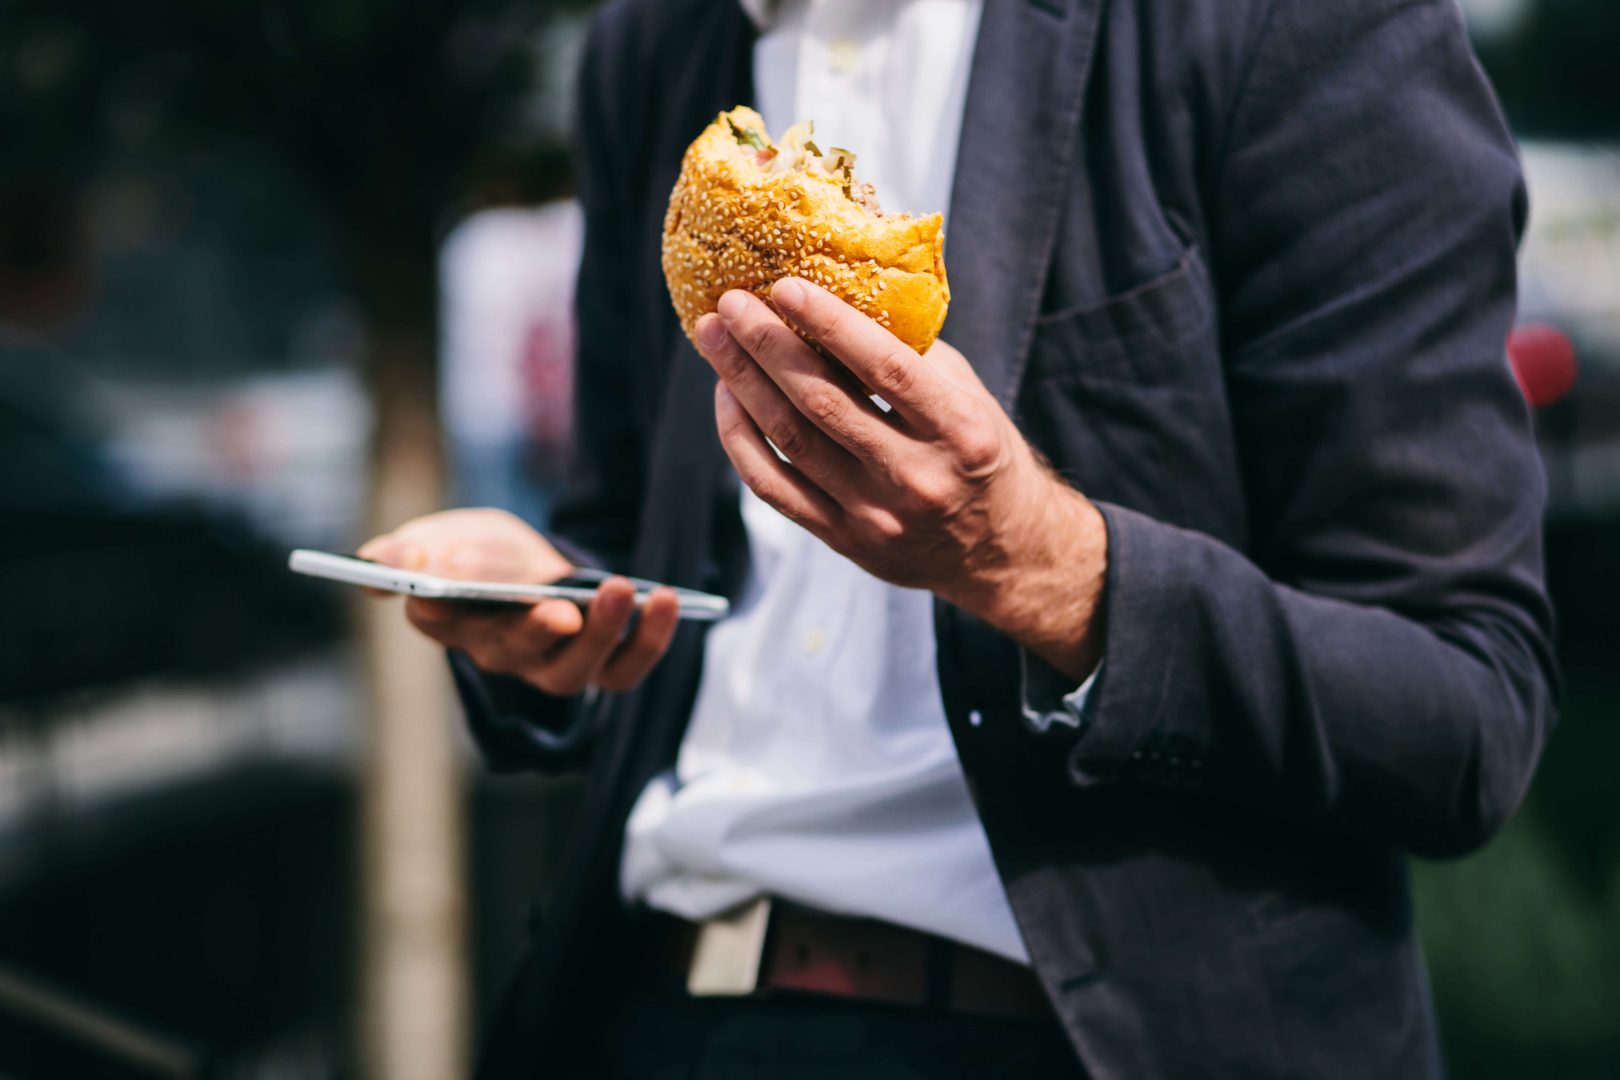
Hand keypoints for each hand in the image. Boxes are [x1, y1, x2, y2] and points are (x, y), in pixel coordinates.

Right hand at [358, 508, 680, 694]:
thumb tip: (384, 561)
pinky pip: (626, 669)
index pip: (437, 621)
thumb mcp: (446, 536)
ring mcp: (552, 666)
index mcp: (452, 622)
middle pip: (514, 652)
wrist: (538, 565)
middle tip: (562, 608)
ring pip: (574, 670)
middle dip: (537, 630)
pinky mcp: (601, 667)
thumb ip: (411, 549)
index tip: (439, 586)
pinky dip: (651, 639)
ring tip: (624, 588)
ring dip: (603, 633)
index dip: (438, 609)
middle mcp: (501, 654)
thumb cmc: (484, 553)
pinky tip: (667, 599)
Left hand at [695, 280, 1106, 678]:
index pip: (886, 368)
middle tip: (731, 304)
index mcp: (959, 431)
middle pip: (823, 403)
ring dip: (743, 383)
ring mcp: (876, 515)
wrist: (998, 548)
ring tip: (716, 338)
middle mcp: (917, 477)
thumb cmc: (978, 452)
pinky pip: (773, 487)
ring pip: (790, 440)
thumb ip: (912, 352)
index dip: (830, 324)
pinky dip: (741, 438)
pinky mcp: (843, 539)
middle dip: (767, 345)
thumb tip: (841, 290)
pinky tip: (728, 397)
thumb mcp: (967, 395)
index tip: (785, 286)